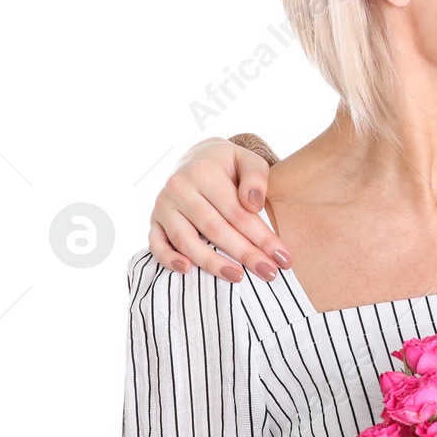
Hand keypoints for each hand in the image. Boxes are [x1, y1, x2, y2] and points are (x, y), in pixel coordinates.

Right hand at [148, 136, 285, 282]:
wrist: (197, 158)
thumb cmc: (229, 165)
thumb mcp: (248, 159)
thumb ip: (256, 177)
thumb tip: (254, 204)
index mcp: (205, 172)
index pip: (237, 212)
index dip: (262, 237)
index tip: (283, 258)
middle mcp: (180, 188)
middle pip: (215, 229)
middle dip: (245, 254)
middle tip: (269, 273)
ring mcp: (164, 205)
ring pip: (186, 240)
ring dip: (212, 263)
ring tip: (237, 277)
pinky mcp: (154, 219)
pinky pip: (156, 243)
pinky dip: (168, 259)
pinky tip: (187, 271)